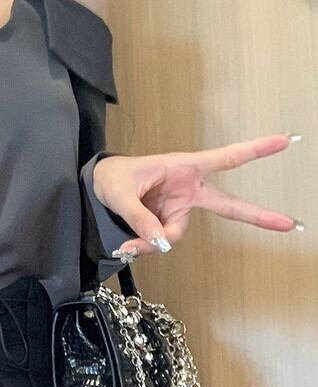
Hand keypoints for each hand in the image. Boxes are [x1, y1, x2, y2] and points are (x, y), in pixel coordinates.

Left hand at [93, 132, 303, 255]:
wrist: (99, 186)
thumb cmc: (114, 178)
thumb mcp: (121, 194)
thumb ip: (140, 218)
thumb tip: (161, 242)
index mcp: (185, 167)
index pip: (225, 159)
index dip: (254, 150)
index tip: (283, 141)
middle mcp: (188, 189)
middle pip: (229, 205)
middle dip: (258, 215)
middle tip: (289, 224)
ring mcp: (180, 208)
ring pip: (175, 235)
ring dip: (153, 241)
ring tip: (127, 240)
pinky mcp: (168, 222)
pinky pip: (163, 241)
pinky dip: (146, 245)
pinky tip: (129, 243)